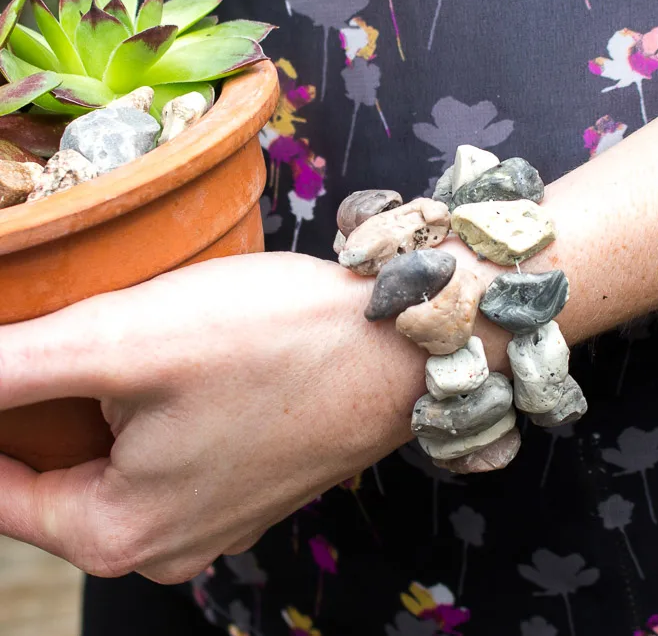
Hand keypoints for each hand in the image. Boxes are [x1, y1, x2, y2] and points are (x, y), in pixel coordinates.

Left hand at [0, 252, 424, 583]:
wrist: (403, 344)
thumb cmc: (273, 342)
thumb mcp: (122, 340)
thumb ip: (12, 368)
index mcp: (118, 534)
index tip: (11, 352)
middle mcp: (164, 546)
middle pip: (54, 473)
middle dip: (38, 404)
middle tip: (51, 326)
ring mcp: (212, 518)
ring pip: (113, 458)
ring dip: (96, 400)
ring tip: (112, 329)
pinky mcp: (248, 479)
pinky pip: (167, 451)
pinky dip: (149, 406)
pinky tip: (172, 353)